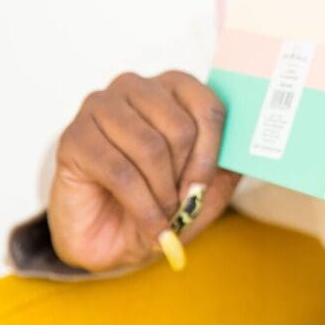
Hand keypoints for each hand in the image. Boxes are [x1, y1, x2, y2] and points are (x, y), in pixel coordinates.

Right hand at [47, 70, 240, 272]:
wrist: (110, 237)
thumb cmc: (160, 201)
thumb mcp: (206, 187)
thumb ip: (228, 164)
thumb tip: (250, 150)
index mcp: (173, 87)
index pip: (208, 106)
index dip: (212, 152)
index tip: (203, 186)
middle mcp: (136, 87)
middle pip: (180, 128)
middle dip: (185, 177)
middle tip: (181, 204)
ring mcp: (100, 107)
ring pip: (150, 148)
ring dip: (162, 194)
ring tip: (163, 215)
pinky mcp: (74, 137)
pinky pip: (120, 171)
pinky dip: (142, 207)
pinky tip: (149, 225)